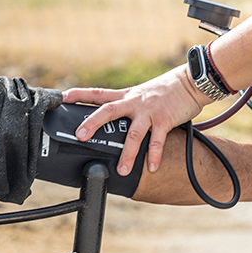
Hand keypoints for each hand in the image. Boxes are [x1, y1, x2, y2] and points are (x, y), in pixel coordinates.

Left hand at [63, 65, 207, 175]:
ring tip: (122, 169)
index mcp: (125, 96)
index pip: (97, 93)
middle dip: (93, 123)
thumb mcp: (140, 94)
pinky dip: (155, 155)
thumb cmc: (164, 91)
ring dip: (127, 152)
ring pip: (134, 133)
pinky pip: (158, 140)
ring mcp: (149, 111)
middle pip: (109, 110)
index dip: (79, 94)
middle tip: (80, 136)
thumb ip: (126, 107)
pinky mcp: (165, 120)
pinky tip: (152, 168)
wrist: (190, 82)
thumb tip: (110, 121)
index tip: (61, 98)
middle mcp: (134, 102)